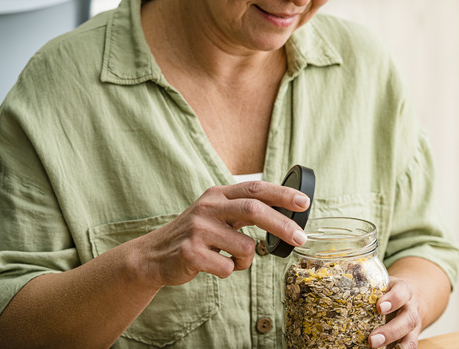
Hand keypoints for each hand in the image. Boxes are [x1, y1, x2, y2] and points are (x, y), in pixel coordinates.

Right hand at [132, 181, 309, 287]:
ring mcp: (198, 230)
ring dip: (246, 260)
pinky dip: (228, 270)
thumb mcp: (216, 213)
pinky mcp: (191, 253)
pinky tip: (213, 265)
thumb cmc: (196, 235)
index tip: (304, 202)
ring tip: (230, 258)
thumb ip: (243, 209)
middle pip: (254, 210)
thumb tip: (286, 212)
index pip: (256, 188)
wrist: (154, 256)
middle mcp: (208, 208)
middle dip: (282, 225)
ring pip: (245, 247)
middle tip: (301, 238)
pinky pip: (228, 267)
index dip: (282, 195)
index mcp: (217, 195)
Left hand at [369, 277, 421, 348]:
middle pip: (408, 320)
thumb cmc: (387, 291)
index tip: (379, 306)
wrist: (409, 300)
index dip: (393, 299)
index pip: (402, 292)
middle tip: (372, 340)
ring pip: (411, 339)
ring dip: (398, 347)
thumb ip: (365, 278)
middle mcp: (411, 309)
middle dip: (391, 331)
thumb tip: (341, 268)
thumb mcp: (380, 282)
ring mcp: (412, 327)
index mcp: (403, 290)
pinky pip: (409, 347)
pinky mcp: (409, 339)